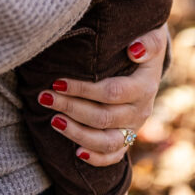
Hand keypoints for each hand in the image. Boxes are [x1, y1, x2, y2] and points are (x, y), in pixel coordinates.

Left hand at [36, 25, 167, 165]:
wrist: (149, 59)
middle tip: (44, 97)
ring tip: (53, 121)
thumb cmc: (143, 42)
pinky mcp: (128, 137)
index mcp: (144, 86)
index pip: (111, 92)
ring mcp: (134, 127)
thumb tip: (134, 50)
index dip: (83, 90)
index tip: (57, 82)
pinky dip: (97, 158)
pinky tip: (76, 152)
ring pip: (107, 142)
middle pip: (104, 117)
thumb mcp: (151, 35)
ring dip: (78, 133)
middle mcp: (140, 111)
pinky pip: (114, 156)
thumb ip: (147, 41)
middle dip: (71, 107)